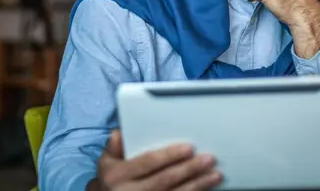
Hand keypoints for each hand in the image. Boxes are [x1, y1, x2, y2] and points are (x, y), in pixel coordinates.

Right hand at [87, 130, 221, 190]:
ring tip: (214, 174)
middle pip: (165, 180)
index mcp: (118, 175)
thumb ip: (113, 146)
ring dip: (197, 185)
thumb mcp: (105, 163)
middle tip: (208, 159)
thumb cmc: (111, 181)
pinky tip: (206, 189)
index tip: (188, 148)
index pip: (147, 162)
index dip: (169, 155)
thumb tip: (119, 133)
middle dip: (189, 169)